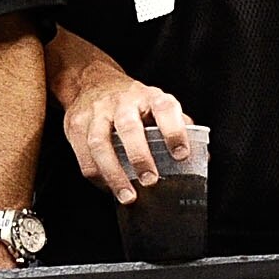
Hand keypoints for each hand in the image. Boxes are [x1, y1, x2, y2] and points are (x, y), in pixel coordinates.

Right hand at [62, 64, 193, 204]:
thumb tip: (203, 158)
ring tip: (127, 196)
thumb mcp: (158, 106)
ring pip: (99, 143)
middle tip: (150, 180)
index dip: (174, 131)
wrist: (92, 82)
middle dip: (139, 157)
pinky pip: (82, 153)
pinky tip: (107, 186)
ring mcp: (96, 112)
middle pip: (128, 127)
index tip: (181, 155)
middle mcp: (122, 102)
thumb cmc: (133, 102)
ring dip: (113, 173)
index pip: (164, 109)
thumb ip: (180, 128)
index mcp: (149, 97)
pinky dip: (95, 174)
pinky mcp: (75, 123)